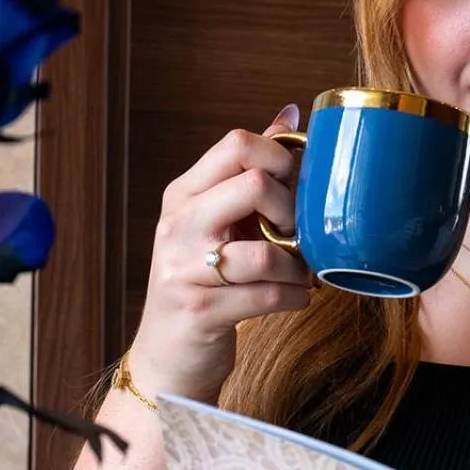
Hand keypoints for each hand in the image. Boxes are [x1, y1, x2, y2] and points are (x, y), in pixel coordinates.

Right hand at [124, 103, 312, 403]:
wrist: (167, 355)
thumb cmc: (203, 280)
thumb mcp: (217, 219)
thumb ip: (250, 168)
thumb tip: (290, 114)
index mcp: (184, 194)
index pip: (236, 144)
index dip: (282, 157)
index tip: (298, 185)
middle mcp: (178, 225)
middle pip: (253, 185)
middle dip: (293, 210)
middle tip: (299, 234)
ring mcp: (184, 269)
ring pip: (267, 251)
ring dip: (299, 266)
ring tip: (301, 273)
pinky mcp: (201, 311)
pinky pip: (270, 295)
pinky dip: (295, 297)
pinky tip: (295, 297)